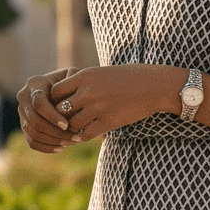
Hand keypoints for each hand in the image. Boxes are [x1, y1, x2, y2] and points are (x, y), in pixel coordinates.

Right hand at [16, 68, 79, 152]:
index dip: (52, 116)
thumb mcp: (75, 76)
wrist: (65, 89)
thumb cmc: (73, 82)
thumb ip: (74, 82)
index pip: (38, 103)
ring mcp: (23, 112)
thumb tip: (70, 101)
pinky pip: (31, 141)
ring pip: (33, 132)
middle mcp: (24, 97)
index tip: (67, 125)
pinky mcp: (25, 125)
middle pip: (34, 120)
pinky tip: (61, 148)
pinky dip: (46, 147)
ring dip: (54, 140)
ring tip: (73, 142)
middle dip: (56, 132)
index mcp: (34, 84)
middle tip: (76, 137)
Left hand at [48, 65, 182, 142]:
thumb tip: (59, 93)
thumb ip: (80, 83)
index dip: (55, 99)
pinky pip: (85, 134)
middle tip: (65, 119)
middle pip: (60, 109)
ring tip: (76, 128)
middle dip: (61, 116)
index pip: (54, 91)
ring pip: (71, 124)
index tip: (61, 103)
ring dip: (72, 128)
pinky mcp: (109, 122)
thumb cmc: (126, 77)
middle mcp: (88, 92)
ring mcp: (98, 108)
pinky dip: (83, 136)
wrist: (155, 85)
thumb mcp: (99, 73)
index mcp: (84, 76)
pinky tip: (87, 133)